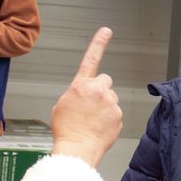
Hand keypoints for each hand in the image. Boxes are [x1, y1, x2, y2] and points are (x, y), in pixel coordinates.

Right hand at [50, 27, 122, 167]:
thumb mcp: (61, 105)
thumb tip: (82, 96)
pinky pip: (115, 114)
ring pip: (110, 99)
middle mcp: (98, 90)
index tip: (106, 31)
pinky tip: (98, 128)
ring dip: (104, 106)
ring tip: (92, 121)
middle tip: (91, 105)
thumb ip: (75, 94)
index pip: (91, 59)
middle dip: (100, 90)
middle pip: (105, 82)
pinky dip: (109, 120)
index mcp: (81, 85)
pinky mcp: (119, 115)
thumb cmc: (67, 130)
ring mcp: (110, 103)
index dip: (99, 43)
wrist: (77, 149)